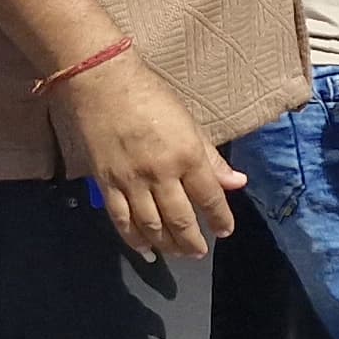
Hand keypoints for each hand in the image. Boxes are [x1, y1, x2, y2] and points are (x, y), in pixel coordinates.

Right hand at [48, 55, 243, 260]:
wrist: (101, 84)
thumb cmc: (151, 96)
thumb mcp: (190, 123)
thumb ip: (212, 158)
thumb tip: (237, 183)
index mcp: (187, 155)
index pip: (209, 197)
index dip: (219, 219)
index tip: (225, 231)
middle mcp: (161, 174)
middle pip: (180, 219)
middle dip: (192, 241)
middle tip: (199, 253)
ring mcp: (131, 182)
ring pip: (151, 225)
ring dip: (166, 245)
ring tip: (177, 254)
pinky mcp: (105, 184)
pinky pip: (121, 220)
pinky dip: (134, 238)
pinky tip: (145, 249)